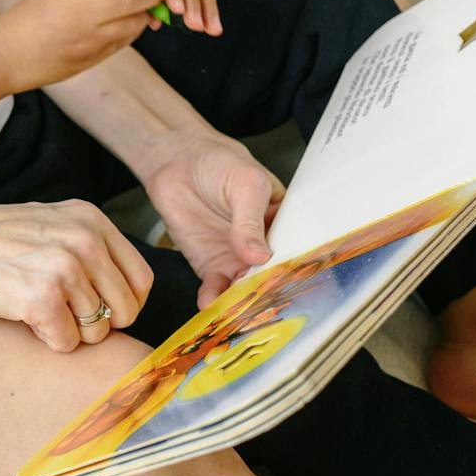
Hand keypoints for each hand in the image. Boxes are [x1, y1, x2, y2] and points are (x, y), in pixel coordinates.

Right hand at [0, 0, 166, 92]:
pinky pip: (122, 43)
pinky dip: (132, 32)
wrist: (5, 57)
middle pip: (130, 0)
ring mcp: (90, 41)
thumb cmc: (24, 21)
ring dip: (144, 14)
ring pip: (132, 24)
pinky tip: (132, 25)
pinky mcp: (92, 60)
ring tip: (148, 7)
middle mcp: (83, 16)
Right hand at [0, 193, 154, 351]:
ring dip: (65, 331)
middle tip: (55, 312)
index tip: (87, 307)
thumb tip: (122, 299)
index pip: (141, 281)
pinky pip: (66, 344)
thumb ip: (86, 249)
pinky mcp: (39, 297)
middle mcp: (84, 238)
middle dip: (94, 323)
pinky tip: (17, 315)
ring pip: (96, 332)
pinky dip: (43, 340)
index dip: (117, 305)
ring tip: (29, 307)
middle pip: (125, 311)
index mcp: (90, 219)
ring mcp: (63, 267)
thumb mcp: (47, 226)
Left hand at [137, 131, 286, 307]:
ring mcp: (239, 258)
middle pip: (274, 277)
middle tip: (270, 311)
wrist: (176, 160)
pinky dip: (215, 299)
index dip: (299, 270)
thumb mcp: (245, 183)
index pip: (298, 252)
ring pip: (247, 289)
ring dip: (243, 304)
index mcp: (285, 223)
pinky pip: (217, 288)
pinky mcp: (212, 265)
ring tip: (240, 314)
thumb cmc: (219, 162)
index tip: (299, 288)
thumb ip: (249, 220)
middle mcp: (265, 246)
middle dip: (272, 295)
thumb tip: (259, 256)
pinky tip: (212, 303)